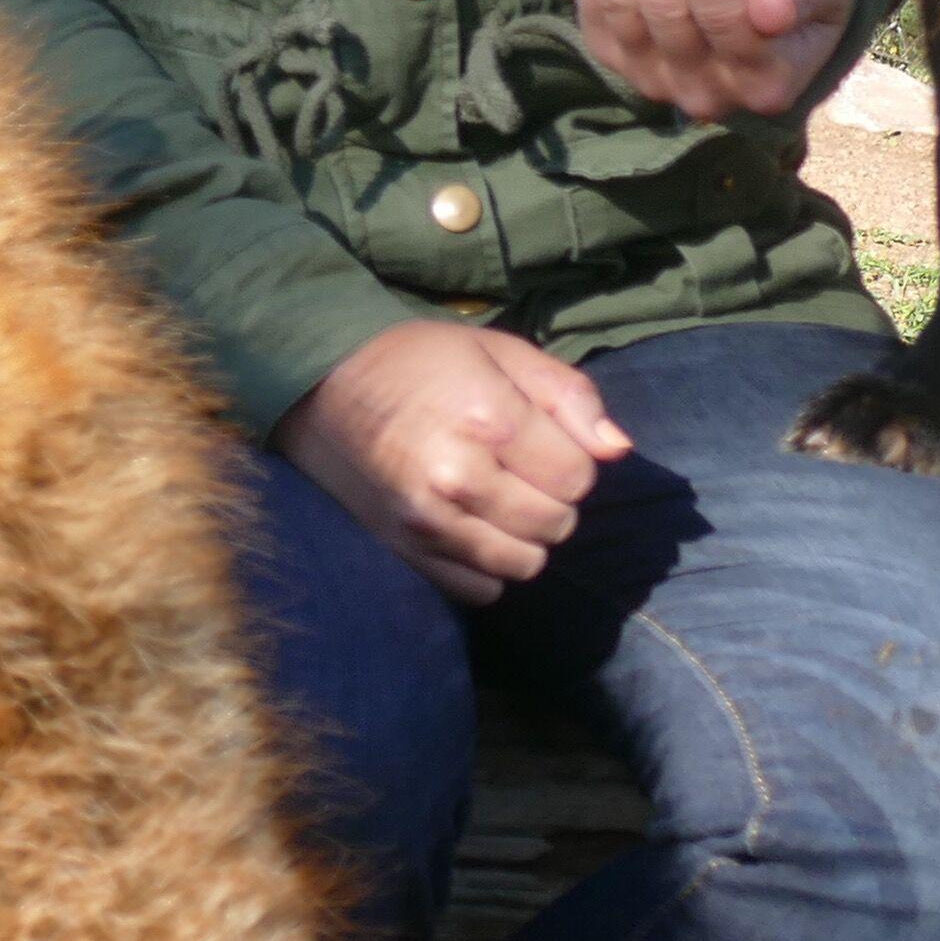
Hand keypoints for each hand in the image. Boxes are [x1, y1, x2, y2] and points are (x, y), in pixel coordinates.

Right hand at [274, 319, 630, 601]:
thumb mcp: (500, 351)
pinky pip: (479, 589)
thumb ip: (568, 396)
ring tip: (498, 501)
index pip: (578, 478)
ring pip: (524, 564)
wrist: (320, 384)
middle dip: (552, 500)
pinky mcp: (405, 550)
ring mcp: (428, 522)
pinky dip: (486, 567)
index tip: (541, 442)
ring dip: (524, 538)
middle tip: (519, 471)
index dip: (571, 460)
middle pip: (555, 524)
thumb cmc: (418, 360)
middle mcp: (459, 476)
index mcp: (489, 418)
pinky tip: (471, 528)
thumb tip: (619, 450)